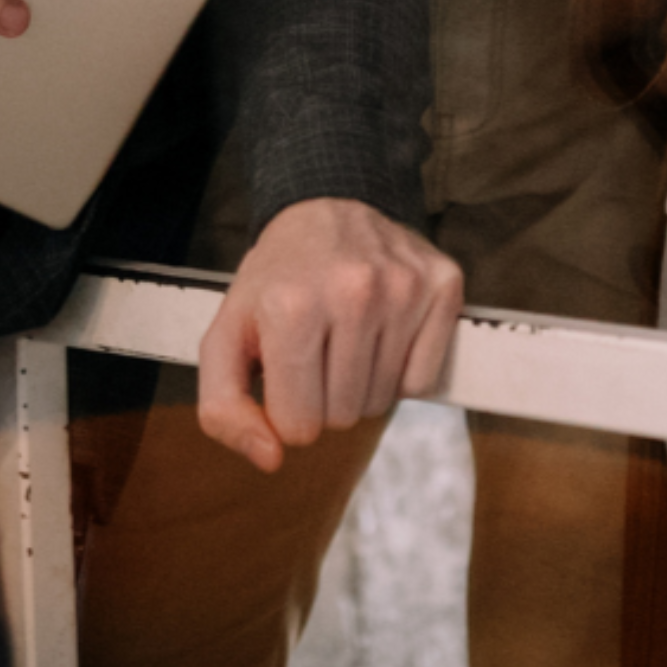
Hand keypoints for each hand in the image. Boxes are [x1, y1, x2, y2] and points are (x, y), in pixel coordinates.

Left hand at [198, 198, 464, 464]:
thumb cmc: (276, 282)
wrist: (327, 208)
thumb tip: (272, 458)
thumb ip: (224, 409)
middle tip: (319, 348)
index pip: (298, 426)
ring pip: (383, 402)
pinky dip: (402, 370)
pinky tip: (384, 332)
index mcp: (290, 307)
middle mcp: (353, 292)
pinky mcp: (443, 284)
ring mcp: (404, 285)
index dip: (288, 408)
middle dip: (326, 396)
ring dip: (363, 383)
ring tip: (348, 337)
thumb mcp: (226, 337)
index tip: (287, 369)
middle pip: (344, 417)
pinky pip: (423, 380)